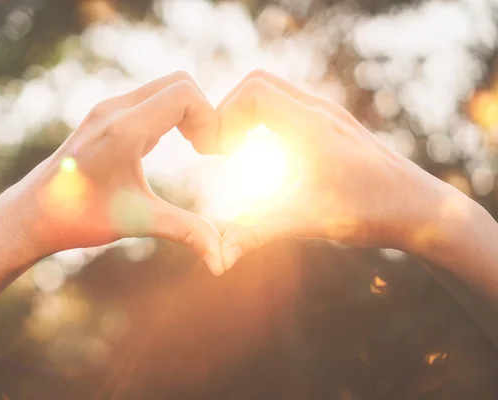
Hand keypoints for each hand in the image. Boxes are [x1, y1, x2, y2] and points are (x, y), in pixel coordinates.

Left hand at [0, 72, 224, 273]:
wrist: (30, 214)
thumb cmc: (79, 218)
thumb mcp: (138, 221)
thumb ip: (186, 232)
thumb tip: (222, 262)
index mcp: (124, 129)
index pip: (185, 94)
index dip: (210, 119)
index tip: (211, 153)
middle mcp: (114, 109)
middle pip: (179, 82)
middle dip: (203, 112)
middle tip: (206, 148)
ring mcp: (106, 110)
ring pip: (163, 88)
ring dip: (186, 113)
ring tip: (194, 147)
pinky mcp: (103, 117)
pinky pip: (148, 100)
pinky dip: (168, 115)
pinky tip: (166, 146)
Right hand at [216, 70, 464, 269]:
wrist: (421, 210)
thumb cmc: (371, 212)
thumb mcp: (309, 220)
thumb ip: (258, 233)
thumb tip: (218, 259)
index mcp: (311, 125)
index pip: (252, 92)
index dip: (224, 116)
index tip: (218, 153)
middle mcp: (320, 111)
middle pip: (258, 84)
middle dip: (229, 111)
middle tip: (221, 149)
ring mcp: (329, 114)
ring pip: (274, 92)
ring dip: (247, 115)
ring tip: (235, 151)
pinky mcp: (334, 125)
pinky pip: (289, 105)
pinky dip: (265, 120)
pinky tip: (264, 155)